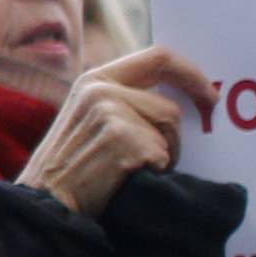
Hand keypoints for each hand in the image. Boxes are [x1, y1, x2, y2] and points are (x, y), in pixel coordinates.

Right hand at [17, 45, 215, 219]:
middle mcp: (101, 89)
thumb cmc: (71, 164)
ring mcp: (110, 113)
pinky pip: (162, 155)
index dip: (192, 74)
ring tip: (131, 169)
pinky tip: (126, 178)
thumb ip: (121, 98)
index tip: (209, 96)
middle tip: (165, 159)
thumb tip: (175, 98)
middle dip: (173, 139)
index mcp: (94, 79)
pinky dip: (154, 171)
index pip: (158, 57)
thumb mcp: (88, 116)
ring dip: (162, 156)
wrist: (46, 200)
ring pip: (169, 132)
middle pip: (169, 107)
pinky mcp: (122, 140)